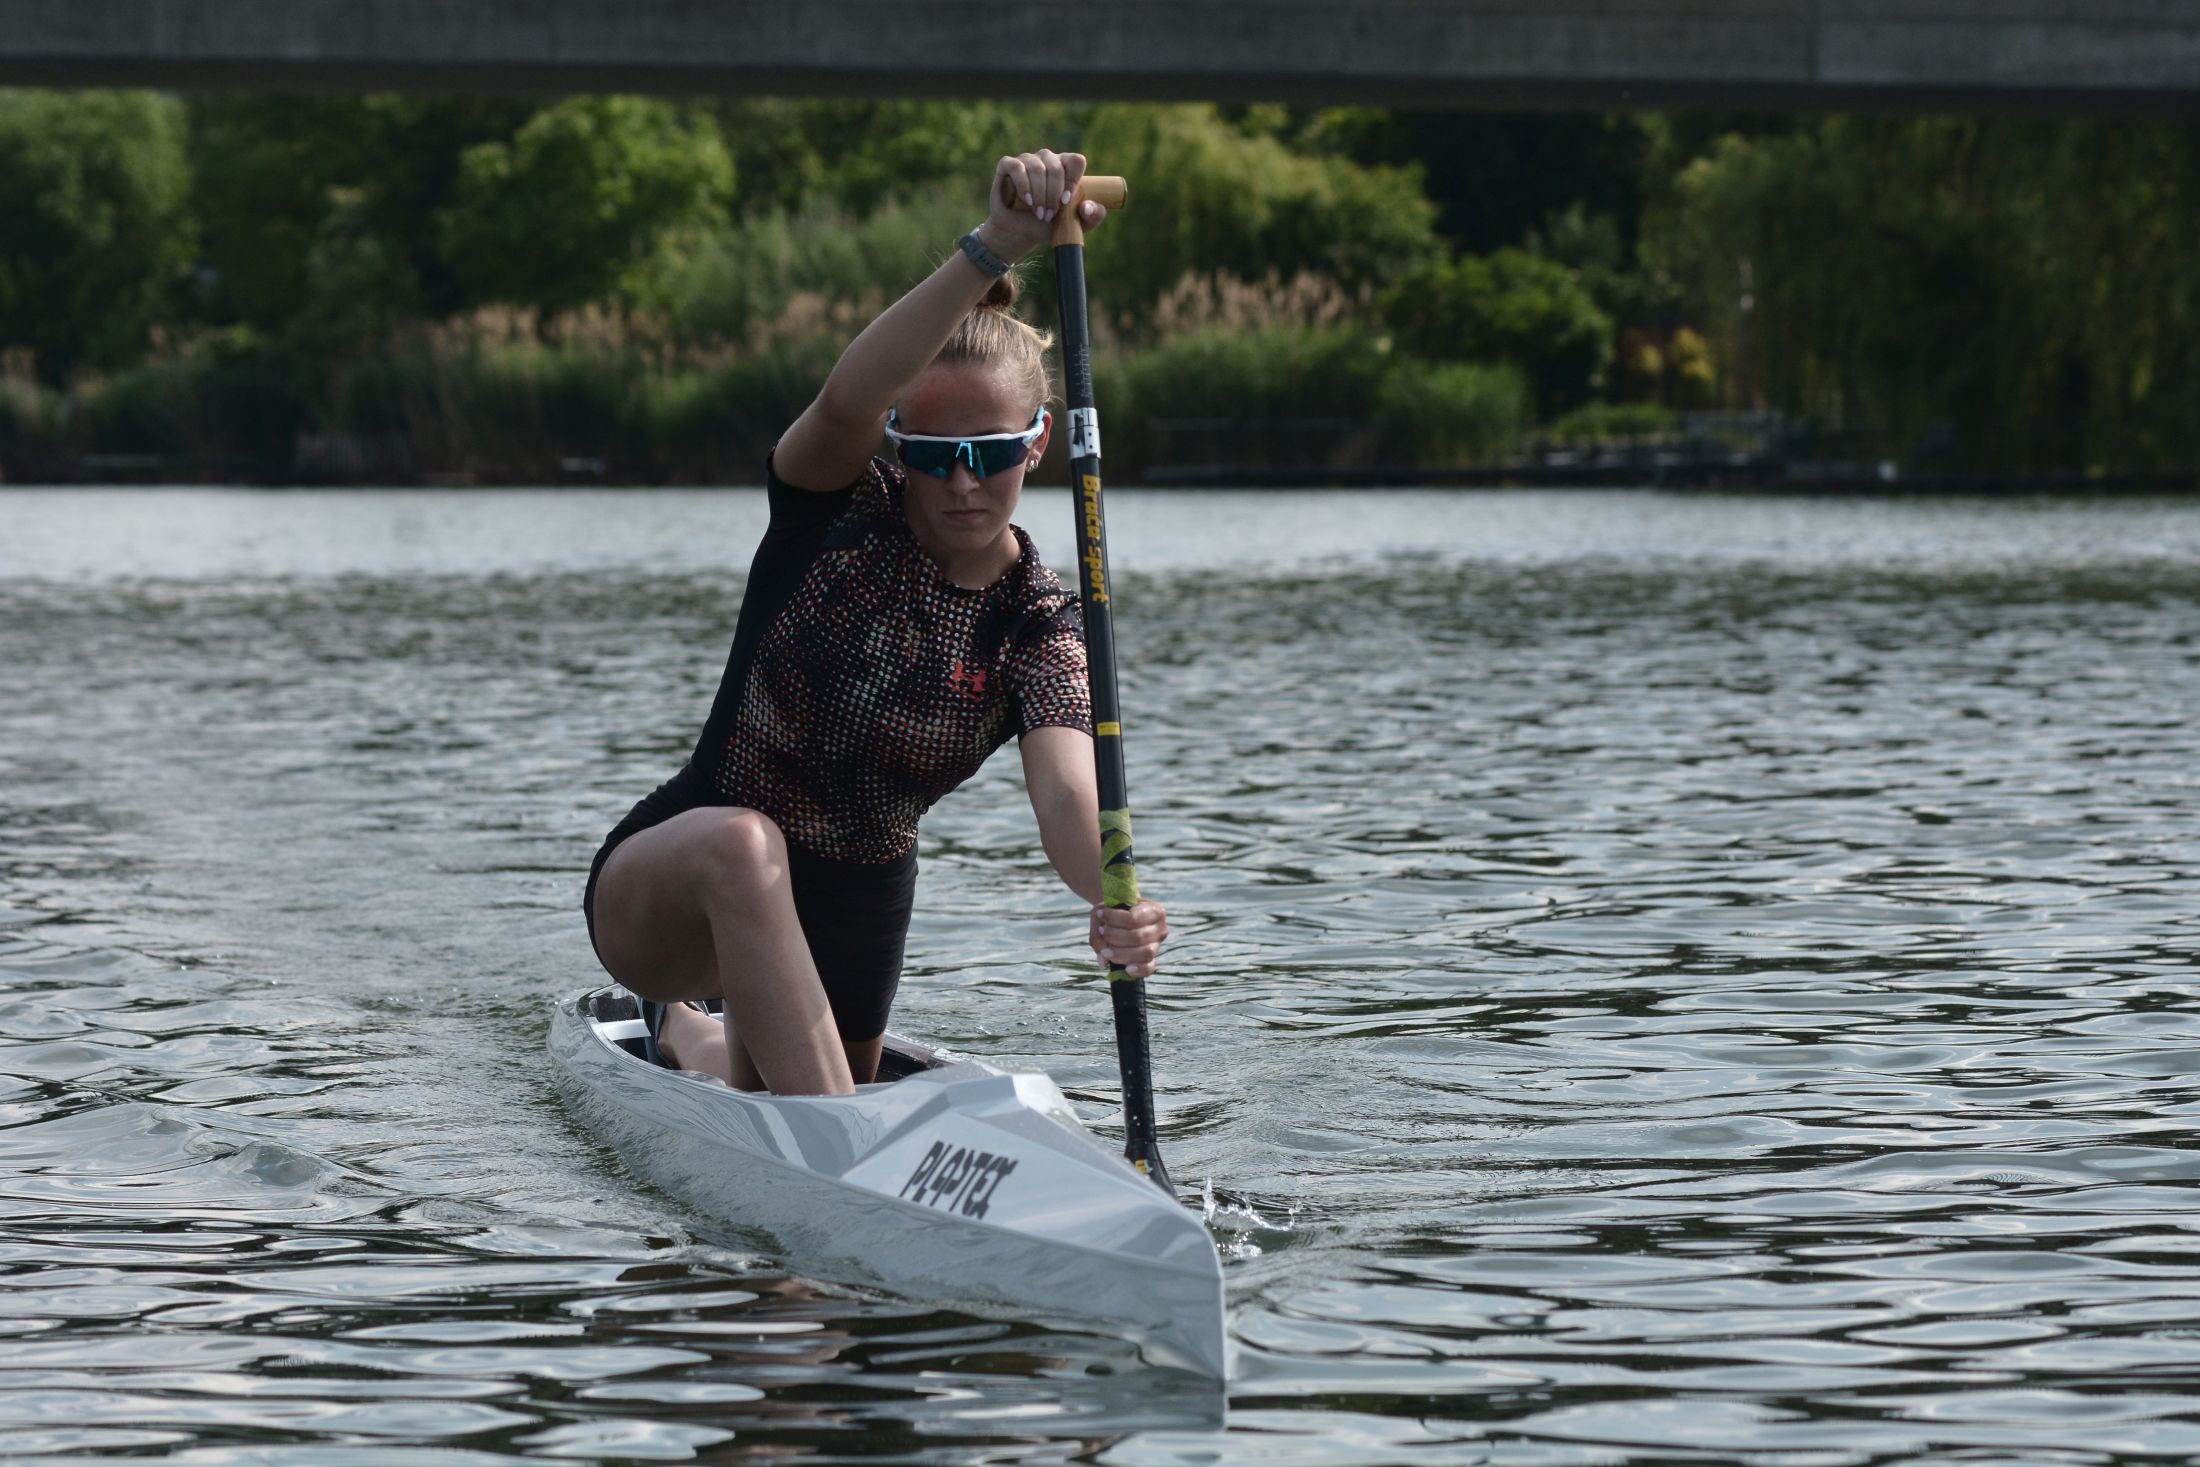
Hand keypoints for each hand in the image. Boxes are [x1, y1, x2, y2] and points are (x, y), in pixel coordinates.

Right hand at [985, 148, 1109, 259]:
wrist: (1018, 231)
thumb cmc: (1048, 225)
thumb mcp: (1074, 226)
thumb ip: (1091, 217)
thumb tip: (1087, 206)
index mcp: (1066, 167)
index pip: (1076, 161)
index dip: (1072, 181)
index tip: (1066, 202)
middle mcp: (1047, 159)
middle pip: (1056, 167)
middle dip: (1053, 195)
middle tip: (1048, 216)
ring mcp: (1027, 159)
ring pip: (1037, 169)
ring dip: (1039, 195)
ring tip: (1038, 213)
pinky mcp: (1008, 164)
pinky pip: (1017, 168)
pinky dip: (1023, 186)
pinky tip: (1027, 200)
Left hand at [1089, 899, 1167, 978]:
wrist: (1120, 918)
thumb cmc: (1113, 913)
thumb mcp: (1104, 913)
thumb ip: (1098, 932)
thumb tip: (1104, 960)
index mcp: (1154, 911)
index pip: (1134, 918)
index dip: (1114, 918)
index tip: (1100, 915)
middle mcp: (1160, 928)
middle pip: (1138, 937)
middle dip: (1114, 936)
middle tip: (1102, 931)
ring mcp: (1157, 945)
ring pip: (1144, 953)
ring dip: (1120, 953)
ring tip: (1105, 951)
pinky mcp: (1151, 960)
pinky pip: (1149, 968)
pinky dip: (1138, 970)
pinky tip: (1126, 969)